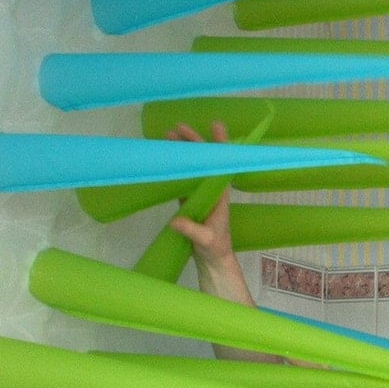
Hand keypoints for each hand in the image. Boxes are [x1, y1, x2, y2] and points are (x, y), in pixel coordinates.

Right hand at [167, 121, 234, 270]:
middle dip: (193, 143)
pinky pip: (183, 180)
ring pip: (193, 168)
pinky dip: (176, 169)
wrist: (212, 261)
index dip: (220, 145)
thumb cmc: (215, 249)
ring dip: (183, 153)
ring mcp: (201, 195)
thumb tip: (175, 221)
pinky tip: (167, 159)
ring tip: (168, 137)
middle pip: (204, 161)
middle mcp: (212, 191)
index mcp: (220, 195)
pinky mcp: (191, 202)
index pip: (221, 165)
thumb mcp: (206, 240)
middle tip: (178, 128)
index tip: (215, 126)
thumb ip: (193, 230)